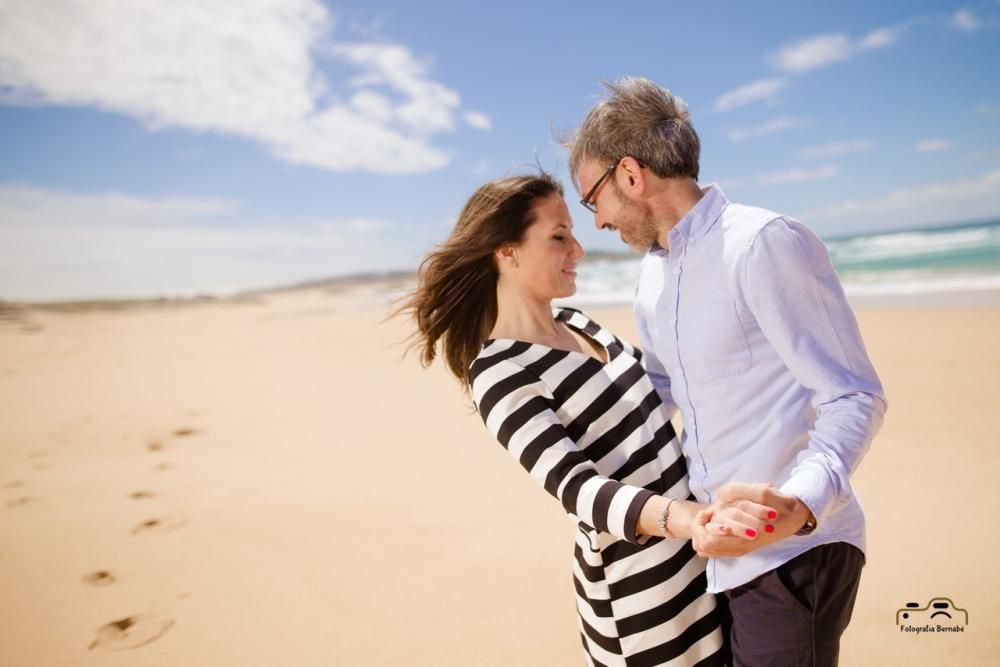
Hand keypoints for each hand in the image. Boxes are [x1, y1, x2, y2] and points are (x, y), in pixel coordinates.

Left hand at [691, 482, 811, 557]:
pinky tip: (717, 521)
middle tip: (706, 513)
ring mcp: (741, 547)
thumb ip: (739, 491)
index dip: (700, 525)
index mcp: (744, 538)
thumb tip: (719, 494)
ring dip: (704, 532)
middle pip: (703, 547)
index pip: (706, 541)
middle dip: (699, 529)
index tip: (707, 511)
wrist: (797, 516)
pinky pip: (716, 548)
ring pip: (708, 548)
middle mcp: (740, 547)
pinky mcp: (742, 545)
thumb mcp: (763, 492)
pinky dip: (711, 535)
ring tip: (710, 517)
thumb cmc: (780, 504)